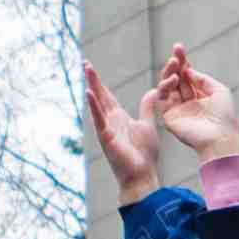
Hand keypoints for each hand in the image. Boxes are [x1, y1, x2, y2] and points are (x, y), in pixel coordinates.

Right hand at [83, 60, 164, 204]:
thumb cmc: (144, 154)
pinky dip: (94, 107)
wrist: (142, 175)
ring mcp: (106, 129)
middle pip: (101, 96)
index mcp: (119, 118)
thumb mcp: (147, 124)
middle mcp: (110, 121)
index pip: (108, 96)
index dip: (100, 82)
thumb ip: (147, 108)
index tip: (91, 68)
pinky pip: (99, 120)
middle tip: (85, 63)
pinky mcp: (106, 138)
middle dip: (94, 80)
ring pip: (98, 104)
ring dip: (93, 87)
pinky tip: (89, 94)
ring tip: (87, 71)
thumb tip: (153, 91)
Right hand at [146, 43, 238, 170]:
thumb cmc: (224, 116)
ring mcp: (177, 109)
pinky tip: (172, 79)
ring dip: (169, 72)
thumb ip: (202, 78)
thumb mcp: (219, 90)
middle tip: (175, 52)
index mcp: (200, 95)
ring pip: (167, 86)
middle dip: (175, 63)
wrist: (220, 137)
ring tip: (173, 63)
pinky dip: (165, 86)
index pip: (188, 75)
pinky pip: (162, 98)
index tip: (179, 47)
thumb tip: (188, 70)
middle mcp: (188, 101)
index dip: (183, 61)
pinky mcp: (168, 117)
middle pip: (176, 78)